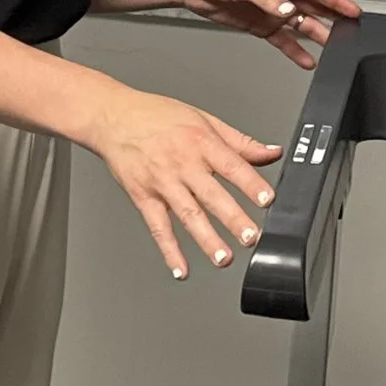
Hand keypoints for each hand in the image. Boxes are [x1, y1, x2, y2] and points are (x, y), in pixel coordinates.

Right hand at [82, 85, 282, 282]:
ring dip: (206, 239)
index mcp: (201, 143)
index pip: (232, 165)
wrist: (113, 118)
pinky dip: (169, 250)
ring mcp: (162, 182)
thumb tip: (273, 153)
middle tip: (250, 237)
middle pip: (211, 195)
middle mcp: (182, 164)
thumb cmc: (157, 117)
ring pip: (187, 214)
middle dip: (232, 218)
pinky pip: (158, 227)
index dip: (251, 184)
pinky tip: (181, 269)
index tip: (268, 200)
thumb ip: (240, 142)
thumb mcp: (204, 120)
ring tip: (223, 259)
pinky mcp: (143, 197)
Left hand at [165, 0, 364, 69]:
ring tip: (335, 50)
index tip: (353, 11)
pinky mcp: (260, 25)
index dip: (335, 0)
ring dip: (317, 36)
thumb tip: (288, 9)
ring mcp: (271, 11)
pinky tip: (306, 61)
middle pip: (313, 8)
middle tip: (352, 32)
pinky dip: (294, 51)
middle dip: (333, 19)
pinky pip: (283, 40)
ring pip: (301, 25)